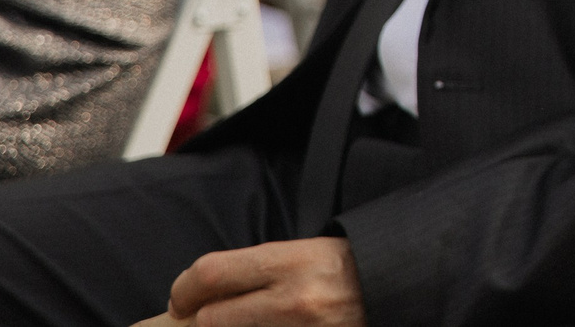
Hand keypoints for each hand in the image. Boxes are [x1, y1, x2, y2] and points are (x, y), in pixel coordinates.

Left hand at [157, 236, 362, 325]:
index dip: (184, 288)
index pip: (211, 274)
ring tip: (245, 321)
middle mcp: (292, 300)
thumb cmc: (346, 269)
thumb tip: (202, 294)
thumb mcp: (302, 254)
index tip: (180, 299)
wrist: (395, 290)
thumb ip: (254, 272)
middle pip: (212, 320)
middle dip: (203, 321)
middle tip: (205, 317)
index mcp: (291, 262)